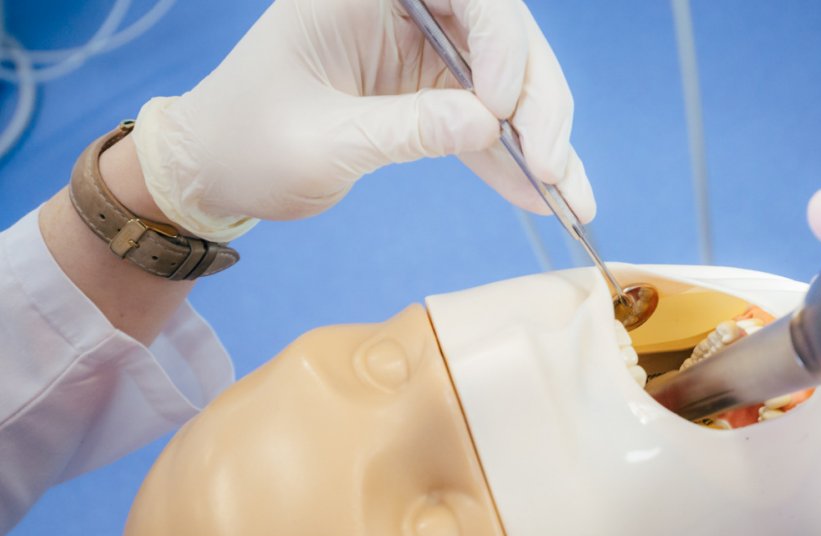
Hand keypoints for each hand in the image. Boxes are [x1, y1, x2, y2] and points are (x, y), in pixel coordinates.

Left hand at [133, 0, 592, 239]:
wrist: (214, 170)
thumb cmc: (245, 144)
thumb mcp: (322, 144)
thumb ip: (405, 130)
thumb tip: (489, 125)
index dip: (499, 42)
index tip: (500, 109)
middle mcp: (403, 8)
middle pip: (502, 36)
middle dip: (538, 100)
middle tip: (552, 165)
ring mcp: (422, 51)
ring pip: (509, 80)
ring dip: (543, 137)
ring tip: (572, 196)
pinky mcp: (430, 93)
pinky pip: (488, 121)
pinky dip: (517, 158)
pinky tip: (548, 196)